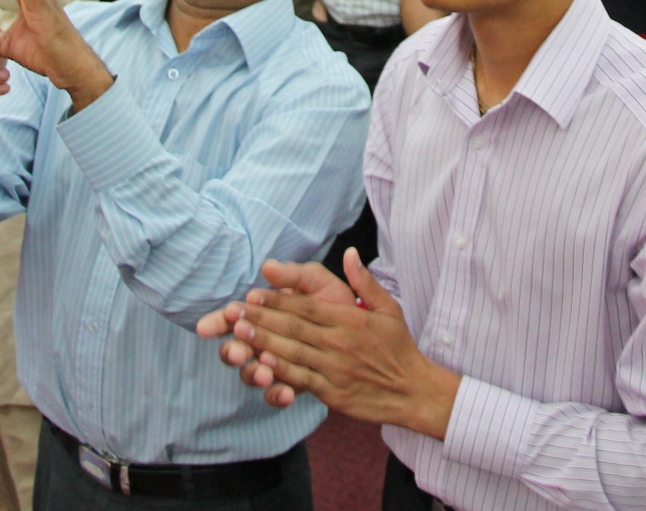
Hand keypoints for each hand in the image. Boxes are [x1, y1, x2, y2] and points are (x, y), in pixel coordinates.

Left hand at [199, 251, 460, 436]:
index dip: (278, 299)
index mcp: (350, 319)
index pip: (307, 306)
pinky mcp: (332, 392)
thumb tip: (351, 253)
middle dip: (261, 318)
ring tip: (238, 333)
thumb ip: (365, 282)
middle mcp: (339, 342)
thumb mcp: (388, 309)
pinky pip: (301, 379)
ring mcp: (334, 368)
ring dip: (263, 342)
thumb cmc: (398, 347)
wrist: (412, 390)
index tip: (253, 292)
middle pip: (293, 327)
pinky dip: (280, 371)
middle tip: (233, 310)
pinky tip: (261, 363)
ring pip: (292, 352)